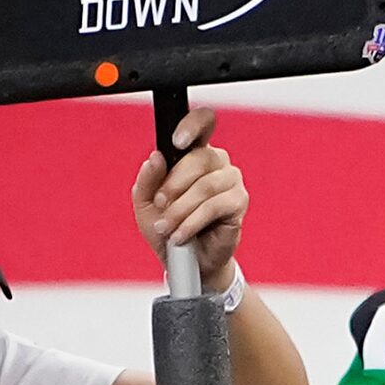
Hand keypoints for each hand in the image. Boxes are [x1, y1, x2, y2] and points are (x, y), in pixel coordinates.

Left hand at [131, 108, 247, 286]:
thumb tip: (156, 158)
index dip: (193, 125)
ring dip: (180, 209)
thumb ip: (148, 178)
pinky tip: (180, 235)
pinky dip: (192, 222)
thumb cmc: (167, 226)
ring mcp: (231, 181)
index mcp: (194, 153)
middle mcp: (217, 162)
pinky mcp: (239, 203)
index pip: (203, 124)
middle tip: (160, 204)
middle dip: (174, 184)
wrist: (184, 260)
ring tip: (167, 227)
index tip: (176, 141)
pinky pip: (214, 207)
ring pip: (205, 186)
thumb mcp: (146, 202)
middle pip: (199, 158)